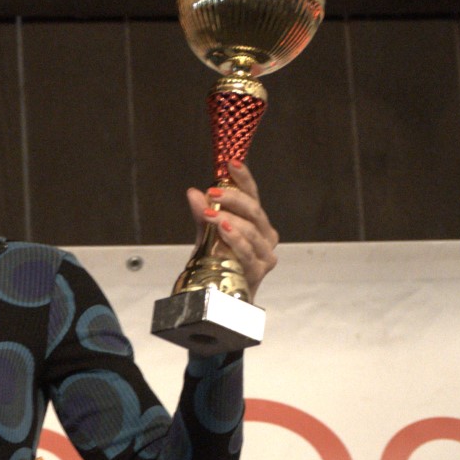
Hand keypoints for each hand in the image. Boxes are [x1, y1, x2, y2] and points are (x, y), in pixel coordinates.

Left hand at [187, 161, 278, 295]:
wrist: (218, 296)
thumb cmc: (217, 263)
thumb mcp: (206, 235)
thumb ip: (202, 214)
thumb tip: (193, 192)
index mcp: (256, 222)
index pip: (252, 195)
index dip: (243, 178)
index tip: (231, 163)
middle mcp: (266, 235)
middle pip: (254, 210)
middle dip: (233, 199)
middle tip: (213, 192)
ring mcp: (266, 254)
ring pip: (251, 230)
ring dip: (230, 220)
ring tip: (212, 214)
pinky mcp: (260, 270)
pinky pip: (247, 252)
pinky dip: (235, 239)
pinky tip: (223, 230)